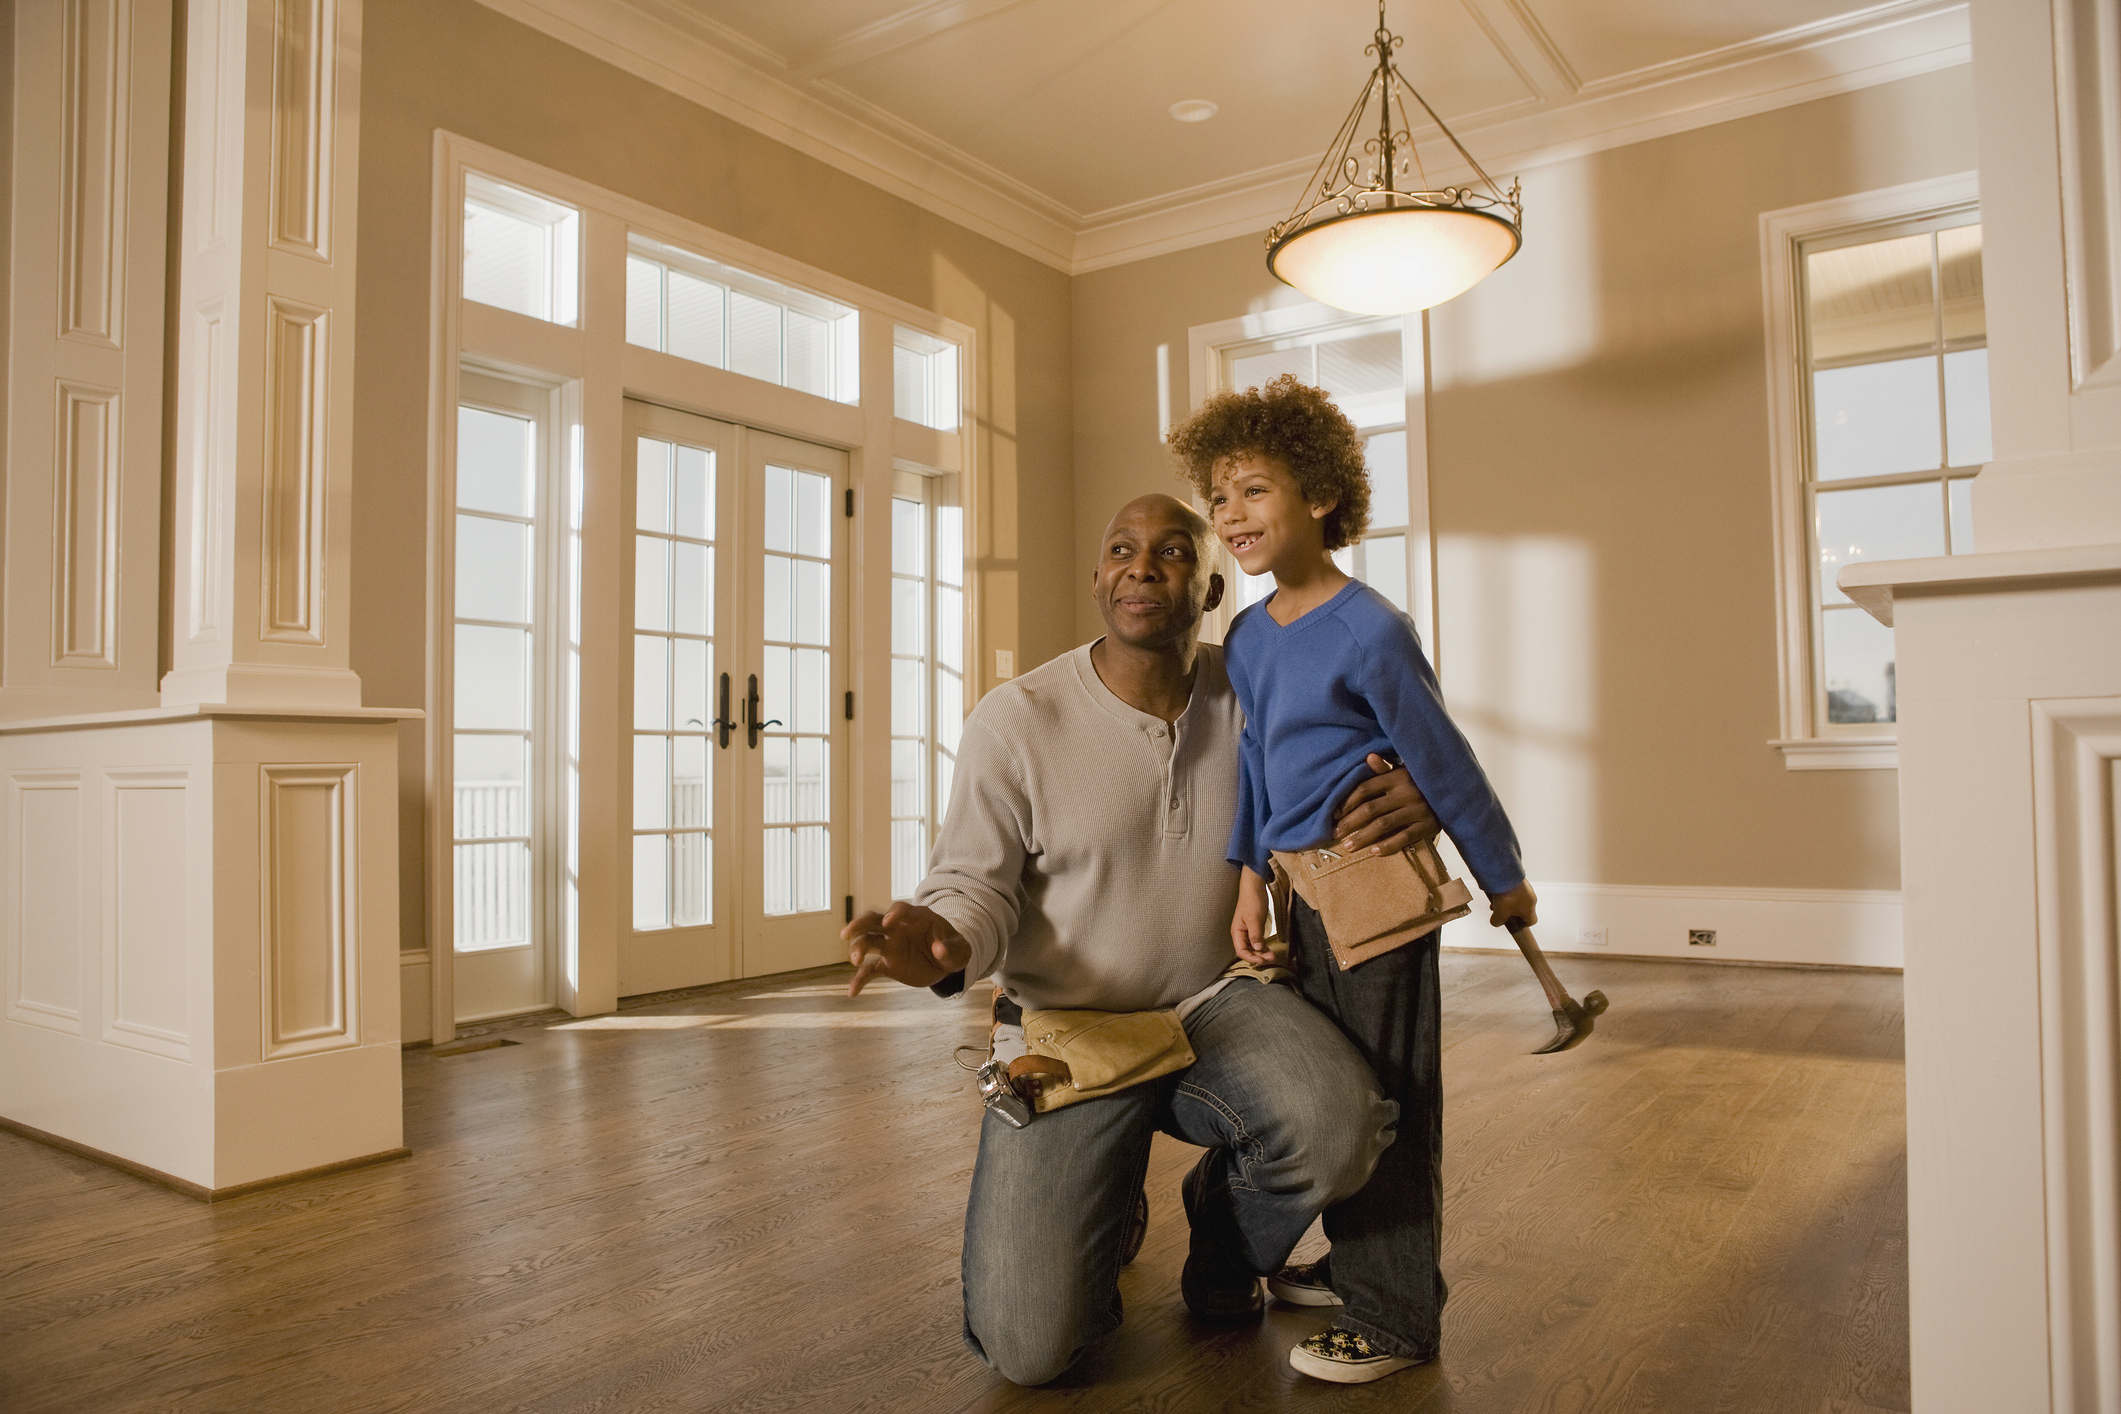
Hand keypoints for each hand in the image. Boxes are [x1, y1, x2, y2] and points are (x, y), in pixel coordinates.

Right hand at [842, 903, 971, 995]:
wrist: (946, 963)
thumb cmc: (952, 949)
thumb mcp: (960, 950)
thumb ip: (951, 948)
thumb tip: (939, 949)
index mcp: (916, 918)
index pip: (900, 909)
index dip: (894, 914)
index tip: (888, 922)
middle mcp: (897, 929)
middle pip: (873, 920)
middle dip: (859, 924)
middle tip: (847, 933)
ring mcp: (890, 946)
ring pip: (867, 941)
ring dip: (858, 948)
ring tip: (856, 960)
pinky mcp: (887, 964)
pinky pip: (870, 970)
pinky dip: (860, 980)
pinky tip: (852, 992)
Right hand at [1231, 868, 1274, 965]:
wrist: (1255, 888)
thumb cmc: (1251, 901)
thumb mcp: (1253, 918)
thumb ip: (1255, 934)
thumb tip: (1258, 949)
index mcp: (1237, 932)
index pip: (1241, 951)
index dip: (1250, 958)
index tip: (1262, 960)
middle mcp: (1242, 934)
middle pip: (1248, 951)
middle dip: (1258, 957)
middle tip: (1271, 959)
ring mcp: (1249, 932)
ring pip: (1254, 948)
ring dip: (1262, 954)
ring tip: (1273, 956)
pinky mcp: (1256, 929)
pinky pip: (1259, 942)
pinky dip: (1264, 948)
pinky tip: (1271, 951)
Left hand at [1332, 753, 1438, 856]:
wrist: (1456, 795)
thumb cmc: (1422, 783)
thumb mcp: (1405, 772)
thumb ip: (1385, 769)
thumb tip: (1369, 757)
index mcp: (1398, 776)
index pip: (1365, 789)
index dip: (1347, 802)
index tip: (1334, 814)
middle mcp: (1407, 792)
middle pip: (1371, 809)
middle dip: (1350, 823)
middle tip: (1335, 834)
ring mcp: (1418, 809)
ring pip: (1384, 825)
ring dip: (1363, 837)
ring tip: (1348, 847)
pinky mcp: (1428, 826)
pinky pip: (1404, 837)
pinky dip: (1388, 845)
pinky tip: (1373, 852)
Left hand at [1487, 881, 1537, 931]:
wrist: (1506, 874)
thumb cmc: (1507, 895)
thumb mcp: (1500, 913)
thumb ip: (1498, 921)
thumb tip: (1496, 922)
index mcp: (1530, 909)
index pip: (1532, 921)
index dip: (1523, 924)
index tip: (1514, 923)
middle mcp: (1531, 898)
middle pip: (1523, 909)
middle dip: (1511, 911)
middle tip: (1501, 911)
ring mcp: (1527, 888)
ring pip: (1518, 899)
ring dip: (1508, 901)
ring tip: (1497, 900)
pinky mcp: (1521, 880)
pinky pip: (1516, 889)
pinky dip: (1508, 892)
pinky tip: (1498, 891)